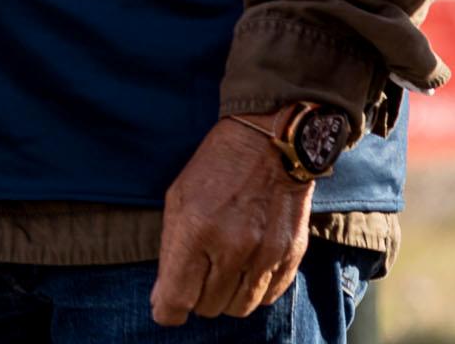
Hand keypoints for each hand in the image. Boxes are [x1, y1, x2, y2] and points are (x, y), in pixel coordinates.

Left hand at [151, 113, 310, 324]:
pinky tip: (246, 269)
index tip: (166, 308)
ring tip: (220, 272)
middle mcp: (232, 247)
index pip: (178, 297)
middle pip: (209, 307)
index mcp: (196, 230)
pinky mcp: (291, 256)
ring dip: (225, 298)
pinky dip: (254, 291)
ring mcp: (265, 254)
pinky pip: (269, 297)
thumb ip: (170, 251)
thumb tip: (163, 299)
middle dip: (197, 298)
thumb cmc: (214, 169)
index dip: (167, 310)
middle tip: (196, 277)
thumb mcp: (177, 199)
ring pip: (239, 307)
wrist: (269, 144)